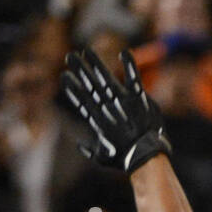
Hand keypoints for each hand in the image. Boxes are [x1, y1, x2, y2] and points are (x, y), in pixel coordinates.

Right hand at [61, 48, 170, 173]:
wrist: (147, 156)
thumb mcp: (104, 159)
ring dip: (96, 63)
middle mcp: (108, 108)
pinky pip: (133, 78)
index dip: (73, 88)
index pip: (82, 101)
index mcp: (99, 121)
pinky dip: (129, 65)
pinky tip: (124, 53)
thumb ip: (90, 151)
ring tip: (86, 51)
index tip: (64, 76)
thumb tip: (79, 145)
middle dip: (80, 70)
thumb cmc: (126, 160)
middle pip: (91, 85)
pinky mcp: (139, 98)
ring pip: (106, 78)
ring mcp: (123, 102)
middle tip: (70, 56)